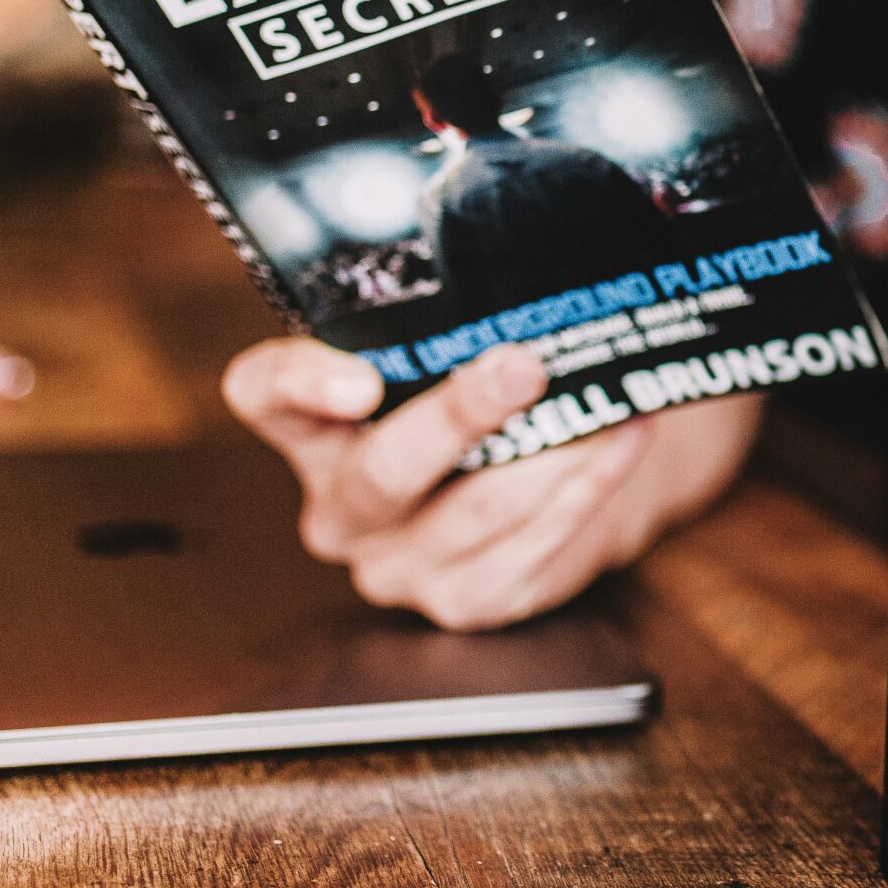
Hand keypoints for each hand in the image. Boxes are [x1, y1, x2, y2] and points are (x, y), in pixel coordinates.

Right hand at [222, 338, 760, 629]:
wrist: (541, 485)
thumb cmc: (481, 403)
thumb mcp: (446, 361)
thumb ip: (456, 330)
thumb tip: (533, 284)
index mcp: (312, 429)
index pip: (266, 393)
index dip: (301, 385)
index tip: (361, 379)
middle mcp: (340, 508)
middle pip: (382, 472)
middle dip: (458, 417)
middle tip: (522, 367)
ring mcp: (398, 566)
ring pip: (474, 512)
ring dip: (551, 452)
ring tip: (604, 401)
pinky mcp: (467, 602)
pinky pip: (529, 549)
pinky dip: (586, 489)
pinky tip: (621, 441)